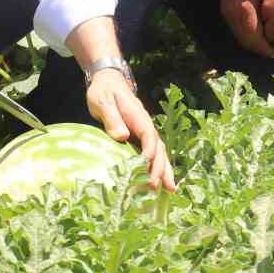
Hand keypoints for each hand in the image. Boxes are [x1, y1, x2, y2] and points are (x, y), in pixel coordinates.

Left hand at [85, 69, 177, 191]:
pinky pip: (151, 155)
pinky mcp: (139, 139)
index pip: (148, 135)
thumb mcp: (103, 102)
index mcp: (138, 116)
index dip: (150, 150)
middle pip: (158, 147)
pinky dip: (156, 169)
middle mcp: (145, 126)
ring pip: (158, 153)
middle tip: (159, 185)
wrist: (108, 83)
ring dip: (164, 171)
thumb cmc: (104, 92)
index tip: (147, 164)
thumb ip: (112, 118)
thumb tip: (122, 136)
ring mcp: (144, 133)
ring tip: (170, 189)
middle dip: (160, 167)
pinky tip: (158, 184)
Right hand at [220, 0, 273, 58]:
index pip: (253, 38)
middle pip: (246, 40)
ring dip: (254, 43)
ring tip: (268, 47)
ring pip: (241, 35)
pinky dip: (249, 34)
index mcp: (243, 11)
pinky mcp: (227, 9)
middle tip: (273, 54)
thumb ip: (269, 16)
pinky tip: (260, 34)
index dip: (265, 48)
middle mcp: (232, 15)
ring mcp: (228, 12)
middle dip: (260, 48)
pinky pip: (238, 28)